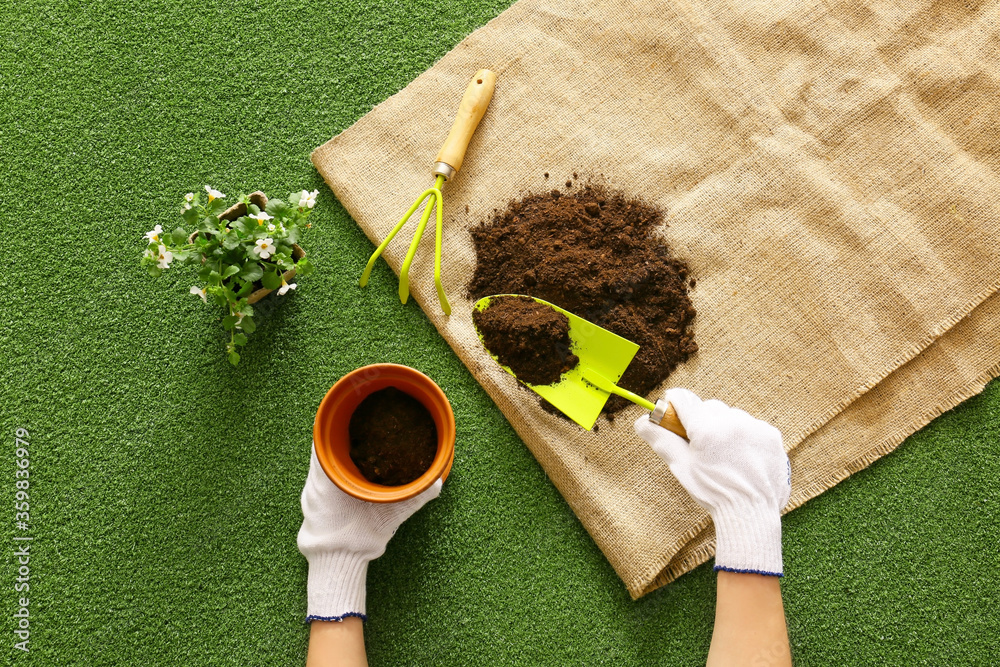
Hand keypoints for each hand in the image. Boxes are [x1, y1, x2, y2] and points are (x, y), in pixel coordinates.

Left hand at [297, 443, 441, 621]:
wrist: (337, 568)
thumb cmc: (357, 542)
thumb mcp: (388, 517)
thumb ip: (412, 499)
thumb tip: (437, 483)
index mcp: (326, 481)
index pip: (324, 444)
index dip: (336, 429)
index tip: (349, 418)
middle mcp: (313, 486)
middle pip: (322, 452)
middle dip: (339, 441)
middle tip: (359, 430)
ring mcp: (310, 497)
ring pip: (320, 467)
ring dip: (335, 457)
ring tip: (355, 447)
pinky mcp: (312, 508)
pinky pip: (319, 480)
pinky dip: (332, 472)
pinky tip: (348, 474)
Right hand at [634, 388, 790, 575]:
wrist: (751, 515)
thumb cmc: (713, 493)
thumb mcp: (681, 467)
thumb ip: (660, 439)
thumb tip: (641, 422)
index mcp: (706, 428)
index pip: (683, 398)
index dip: (673, 405)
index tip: (672, 417)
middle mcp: (733, 421)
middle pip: (708, 407)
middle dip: (700, 421)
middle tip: (699, 445)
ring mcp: (756, 427)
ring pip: (730, 415)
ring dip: (723, 428)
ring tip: (723, 455)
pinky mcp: (772, 436)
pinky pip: (751, 426)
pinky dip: (743, 436)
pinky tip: (741, 458)